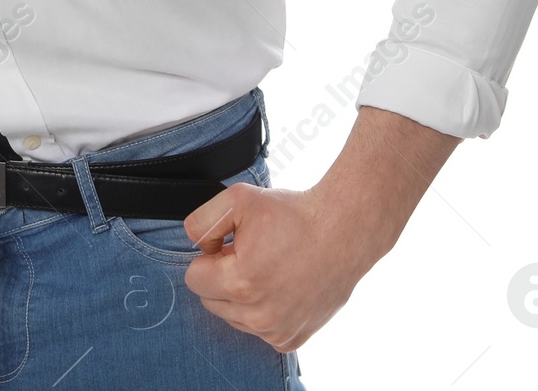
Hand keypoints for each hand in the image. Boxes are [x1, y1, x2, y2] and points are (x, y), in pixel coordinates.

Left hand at [180, 181, 376, 353]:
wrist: (343, 231)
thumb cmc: (293, 214)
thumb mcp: (237, 199)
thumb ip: (201, 224)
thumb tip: (196, 248)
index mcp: (240, 283)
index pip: (193, 279)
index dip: (210, 256)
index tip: (232, 244)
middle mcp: (258, 316)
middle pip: (211, 300)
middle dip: (222, 277)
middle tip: (251, 254)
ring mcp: (277, 331)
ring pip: (233, 317)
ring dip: (241, 295)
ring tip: (268, 267)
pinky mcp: (292, 338)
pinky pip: (258, 329)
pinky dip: (262, 310)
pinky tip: (280, 286)